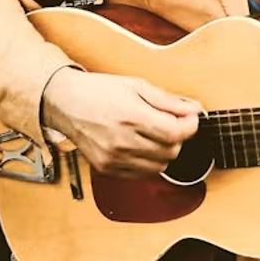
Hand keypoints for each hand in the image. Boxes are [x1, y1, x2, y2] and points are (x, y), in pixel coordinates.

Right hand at [41, 68, 200, 177]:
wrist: (65, 104)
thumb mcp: (136, 86)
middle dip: (178, 137)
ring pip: (160, 167)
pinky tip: (142, 146)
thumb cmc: (99, 91)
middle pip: (171, 151)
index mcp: (131, 117)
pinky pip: (142, 174)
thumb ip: (168, 100)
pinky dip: (149, 162)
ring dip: (165, 152)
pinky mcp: (108, 169)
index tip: (191, 119)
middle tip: (171, 124)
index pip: (176, 133)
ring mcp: (114, 158)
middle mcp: (122, 141)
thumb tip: (194, 110)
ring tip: (154, 135)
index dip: (191, 126)